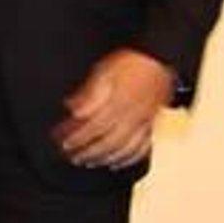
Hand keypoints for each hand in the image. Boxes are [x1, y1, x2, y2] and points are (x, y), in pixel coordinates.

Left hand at [53, 48, 174, 169]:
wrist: (160, 59)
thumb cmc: (131, 62)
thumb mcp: (102, 71)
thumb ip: (87, 93)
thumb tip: (72, 108)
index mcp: (116, 103)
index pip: (92, 127)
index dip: (77, 138)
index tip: (63, 143)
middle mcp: (130, 116)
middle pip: (106, 142)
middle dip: (87, 152)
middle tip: (72, 156)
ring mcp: (143, 122)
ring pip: (123, 148)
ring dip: (104, 158)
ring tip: (89, 162)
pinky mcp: (153, 124)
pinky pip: (142, 147)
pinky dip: (129, 159)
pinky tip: (117, 163)